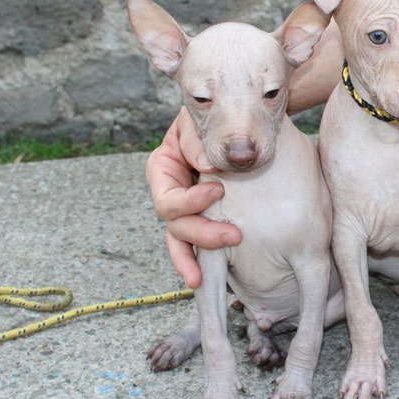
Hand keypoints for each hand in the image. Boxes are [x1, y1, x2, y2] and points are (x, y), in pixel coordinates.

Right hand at [146, 108, 241, 287]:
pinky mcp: (203, 216)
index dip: (190, 200)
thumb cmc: (213, 118)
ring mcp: (185, 208)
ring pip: (180, 240)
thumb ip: (197, 140)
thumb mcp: (197, 121)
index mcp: (164, 168)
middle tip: (234, 235)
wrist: (234, 120)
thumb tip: (207, 167)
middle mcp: (170, 192)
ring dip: (196, 254)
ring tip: (204, 276)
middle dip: (202, 233)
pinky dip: (197, 260)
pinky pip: (195, 244)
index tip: (219, 190)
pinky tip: (201, 280)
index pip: (168, 196)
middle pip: (175, 224)